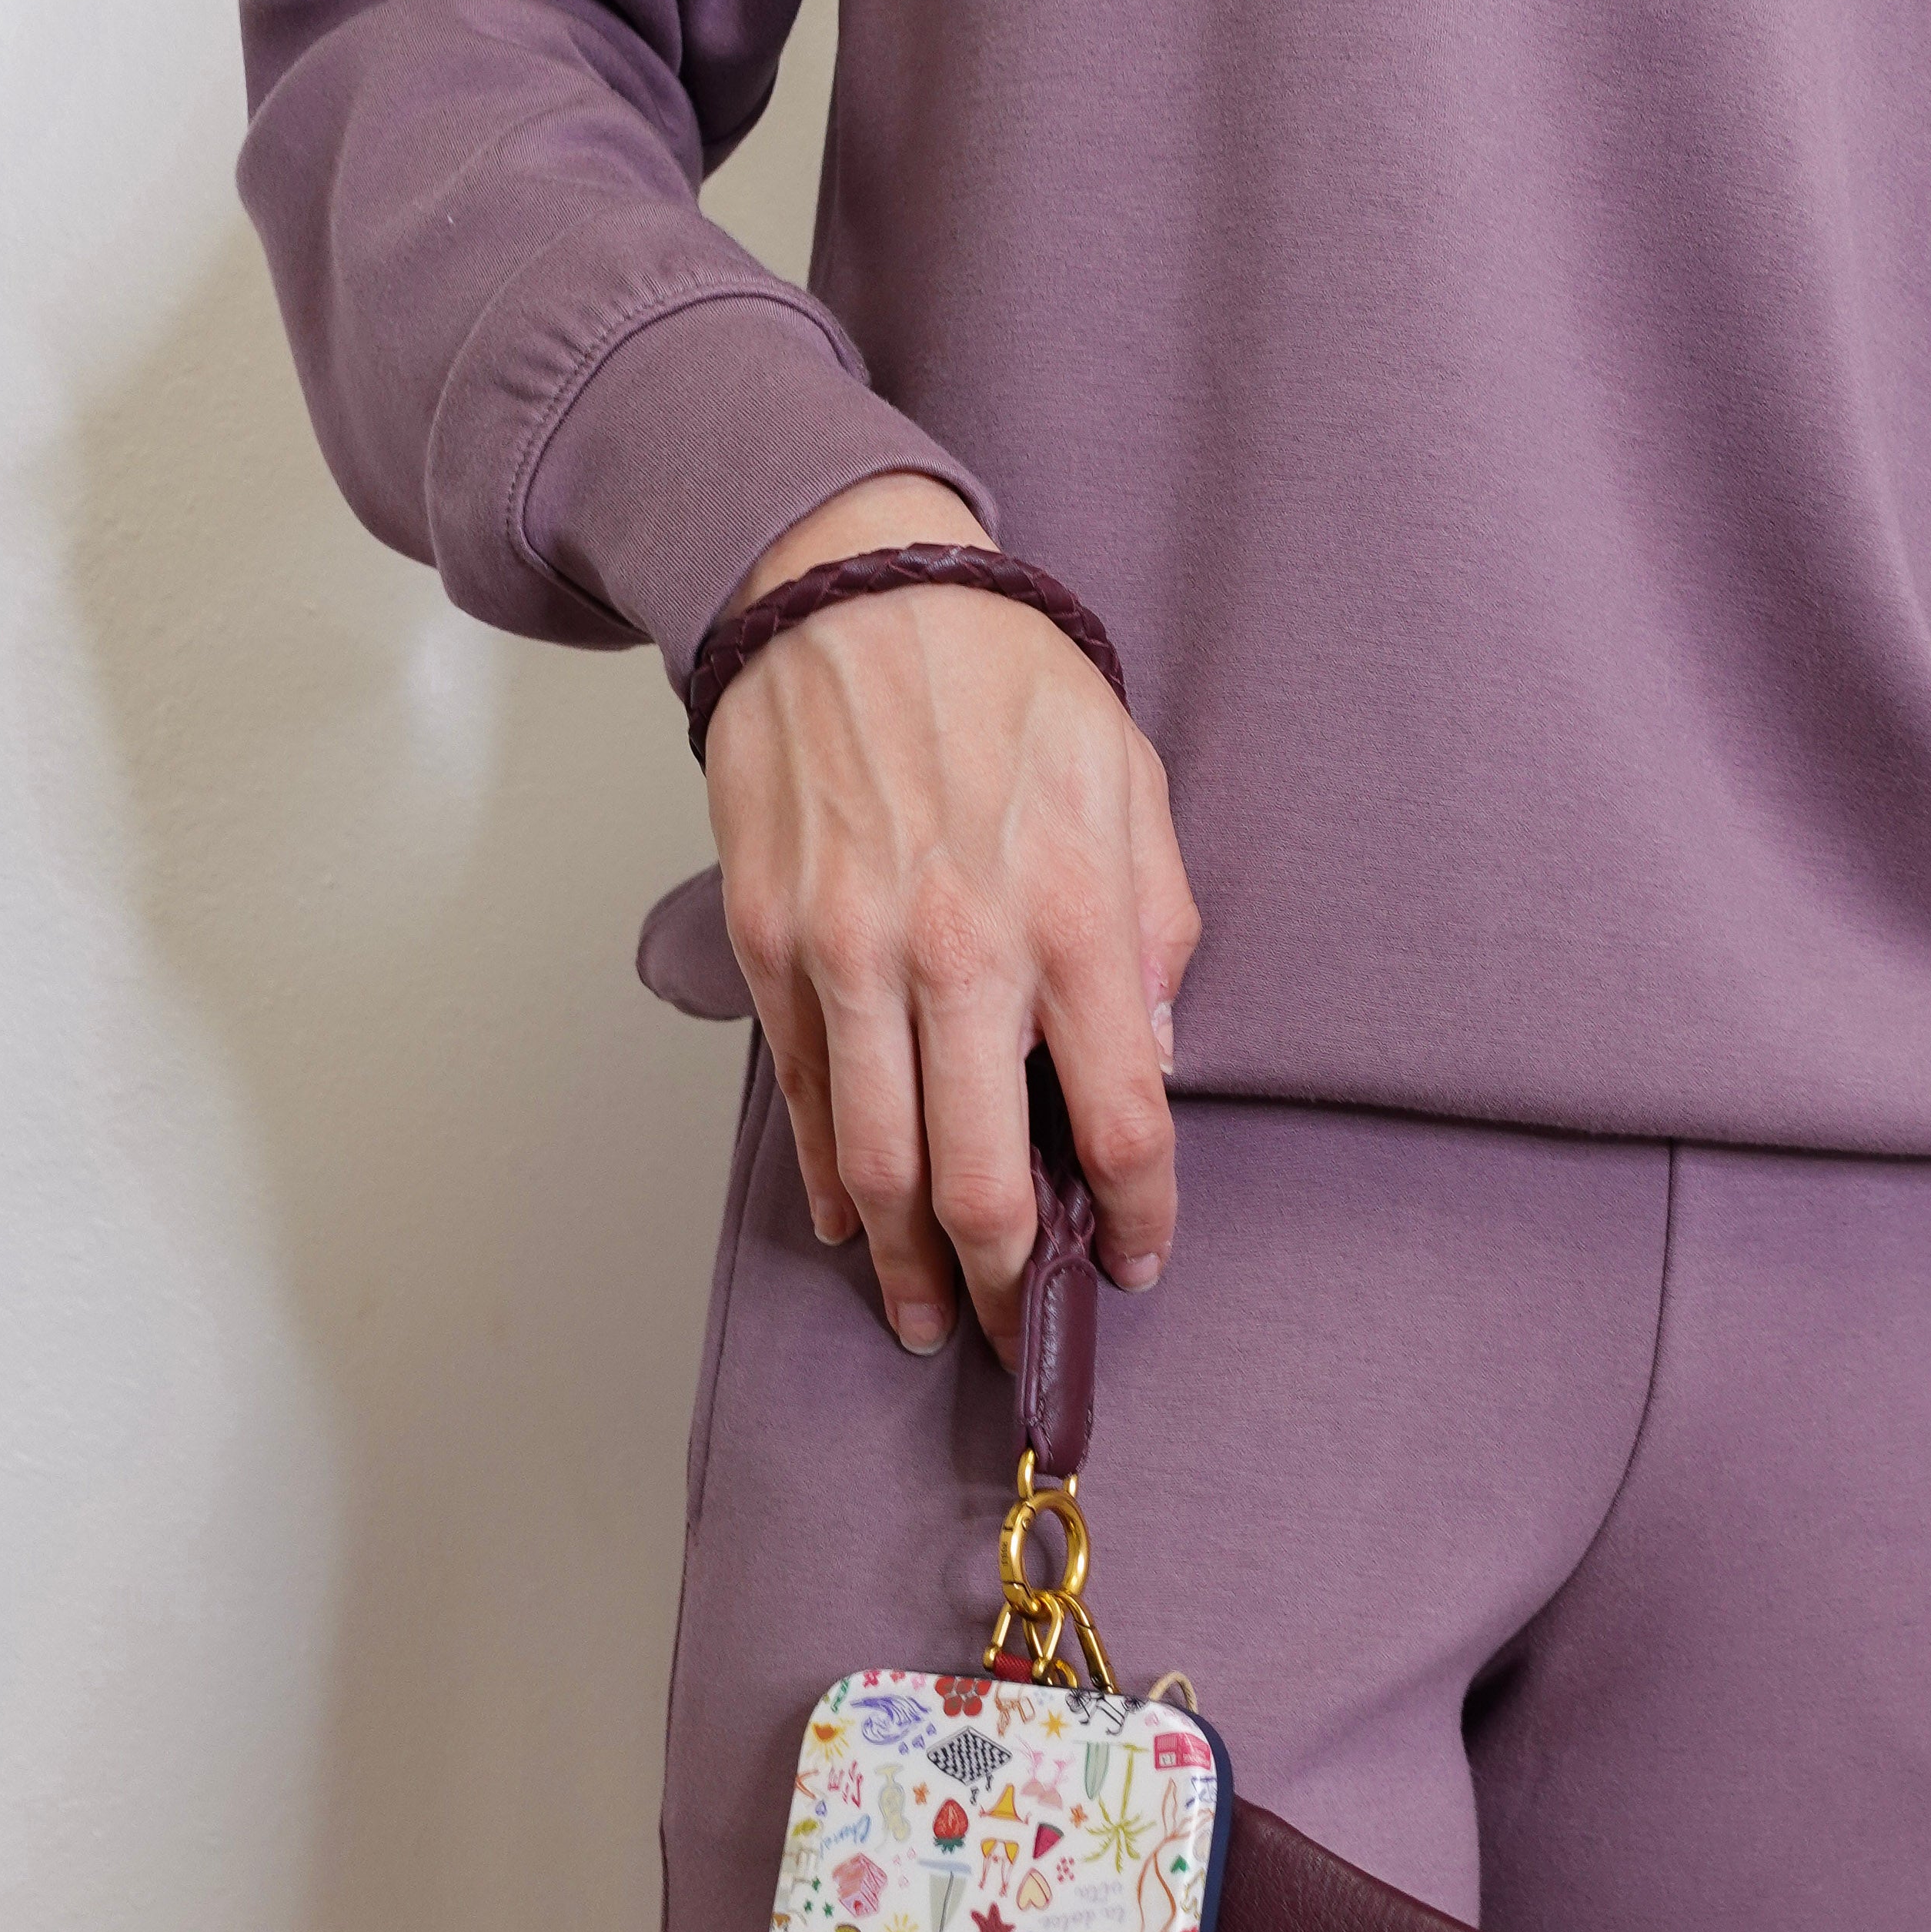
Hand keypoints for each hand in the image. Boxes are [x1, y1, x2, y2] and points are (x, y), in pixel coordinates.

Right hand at [704, 470, 1199, 1365]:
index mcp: (1074, 918)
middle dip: (1015, 1292)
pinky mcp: (774, 945)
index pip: (1124, 1125)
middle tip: (1028, 1342)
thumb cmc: (1001, 678)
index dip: (1139, 1220)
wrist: (847, 589)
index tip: (1138, 1260)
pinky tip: (856, 1226)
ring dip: (909, 1271)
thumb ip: (1156, 931)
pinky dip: (829, 1181)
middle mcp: (962, 953)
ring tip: (934, 1320)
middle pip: (988, 1185)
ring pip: (879, 1168)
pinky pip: (804, 1099)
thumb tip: (1152, 1057)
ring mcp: (853, 956)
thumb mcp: (1130, 785)